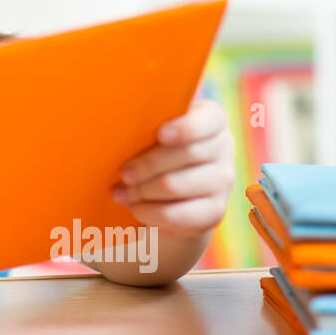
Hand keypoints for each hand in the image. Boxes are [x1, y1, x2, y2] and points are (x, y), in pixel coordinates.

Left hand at [111, 98, 234, 237]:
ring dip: (142, 191)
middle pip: (187, 154)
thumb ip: (144, 123)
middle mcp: (223, 147)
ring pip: (176, 185)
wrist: (170, 193)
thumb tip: (112, 124)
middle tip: (123, 173)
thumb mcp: (151, 130)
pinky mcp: (215, 212)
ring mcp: (223, 181)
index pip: (209, 119)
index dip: (186, 128)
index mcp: (211, 119)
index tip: (160, 134)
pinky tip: (135, 208)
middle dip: (147, 165)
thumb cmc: (153, 148)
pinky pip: (178, 215)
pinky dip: (150, 213)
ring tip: (121, 193)